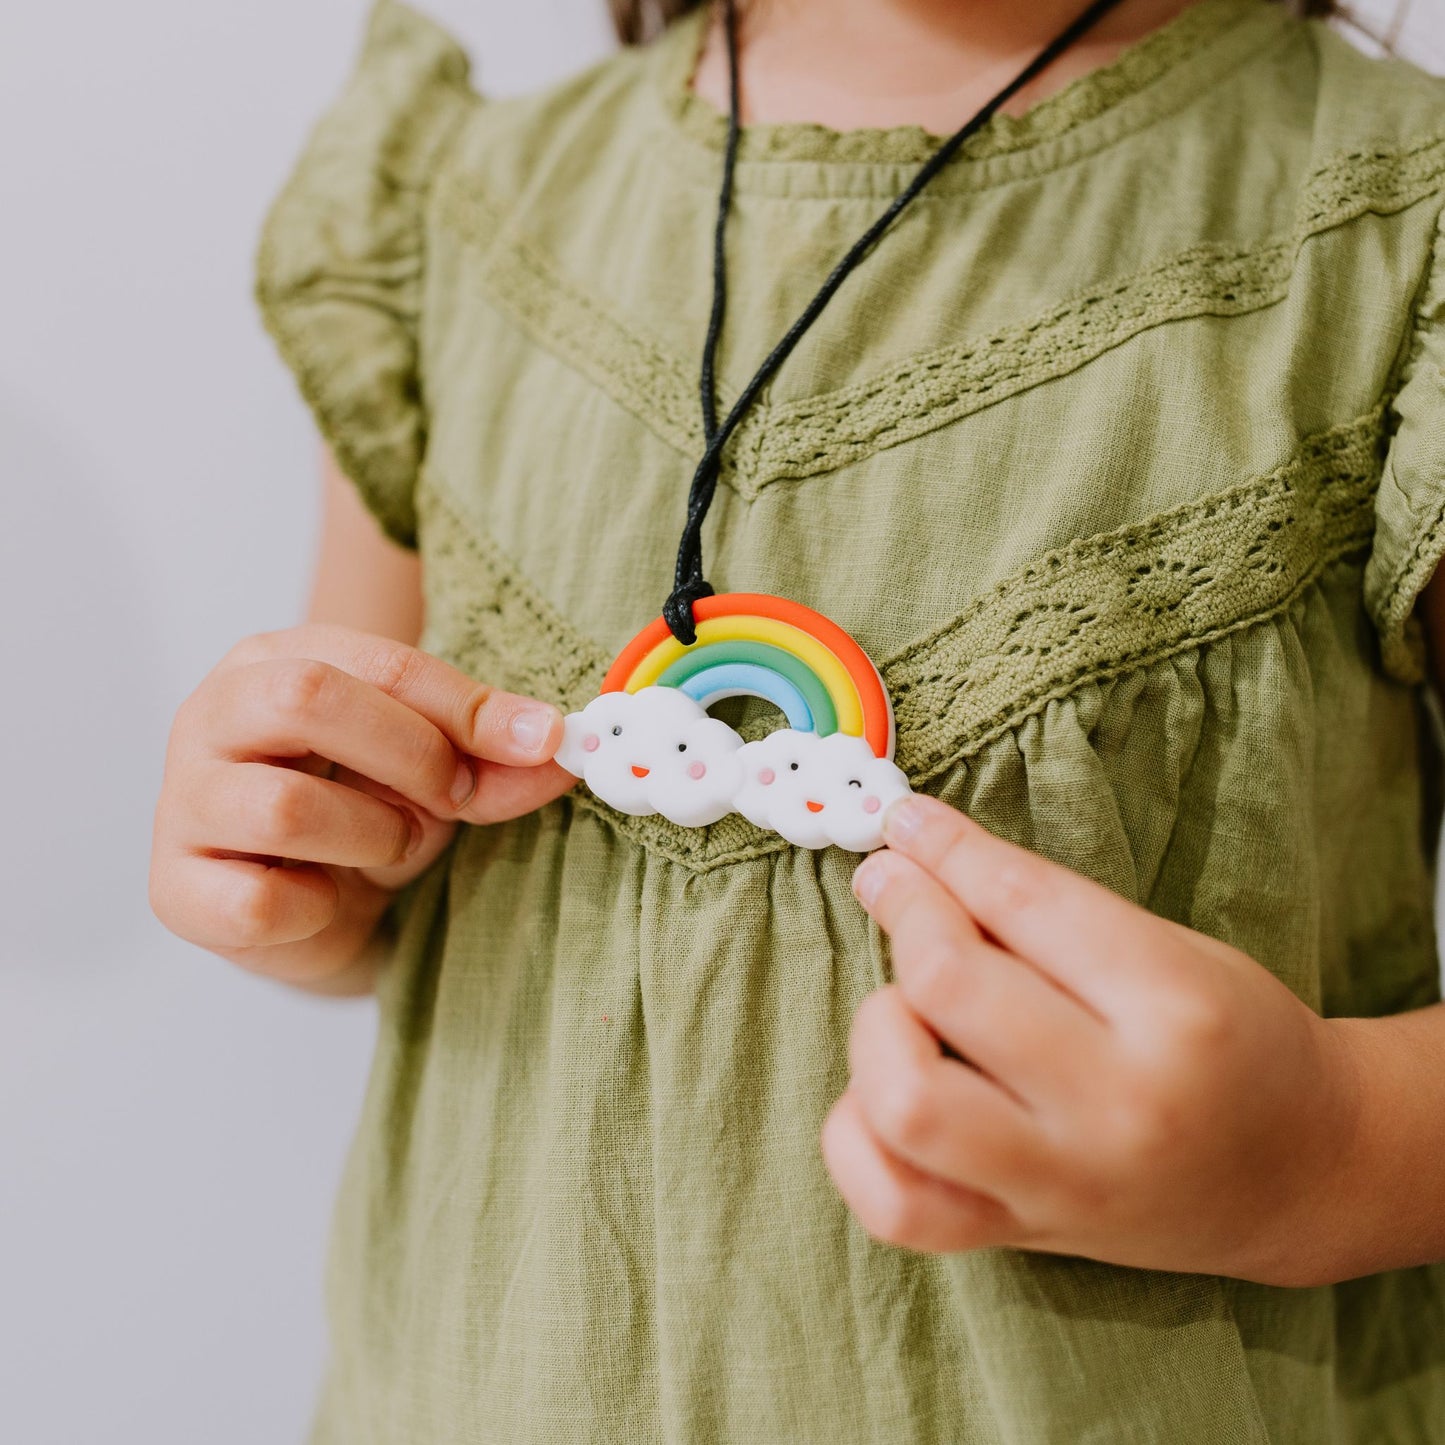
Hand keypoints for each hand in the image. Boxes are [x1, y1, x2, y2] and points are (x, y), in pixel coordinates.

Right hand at [150, 624, 574, 991]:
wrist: (318, 914)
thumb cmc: (369, 817)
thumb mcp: (441, 776)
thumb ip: (494, 759)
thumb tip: (563, 747)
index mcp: (275, 659)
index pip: (379, 662)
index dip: (467, 707)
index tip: (540, 742)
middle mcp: (211, 714)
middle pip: (309, 699)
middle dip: (411, 758)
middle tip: (451, 801)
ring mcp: (182, 801)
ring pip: (288, 808)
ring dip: (372, 837)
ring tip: (384, 848)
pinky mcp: (174, 889)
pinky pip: (261, 903)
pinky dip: (320, 908)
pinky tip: (325, 899)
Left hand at [821, 794, 1361, 1286]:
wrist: (1302, 1175)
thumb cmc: (1232, 1040)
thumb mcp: (1168, 950)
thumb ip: (1042, 907)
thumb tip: (911, 845)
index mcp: (1176, 1008)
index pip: (1020, 899)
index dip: (944, 846)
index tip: (903, 819)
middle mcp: (1117, 1105)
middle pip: (948, 986)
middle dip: (906, 914)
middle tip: (897, 888)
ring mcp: (1061, 1183)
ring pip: (905, 1100)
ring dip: (878, 1028)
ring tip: (906, 1008)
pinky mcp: (1018, 1234)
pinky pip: (893, 1200)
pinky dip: (857, 1135)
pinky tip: (885, 1091)